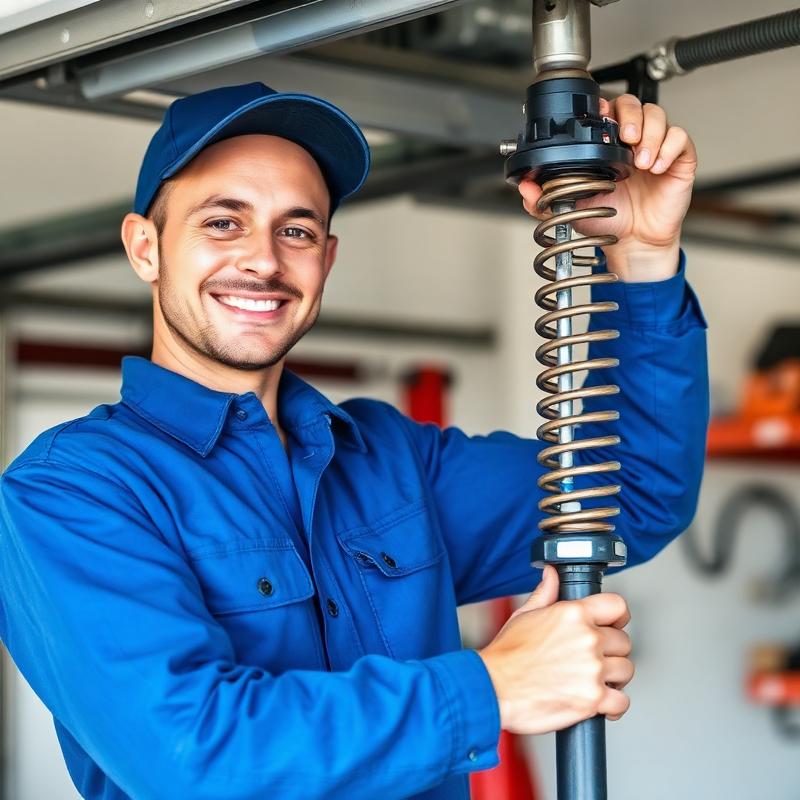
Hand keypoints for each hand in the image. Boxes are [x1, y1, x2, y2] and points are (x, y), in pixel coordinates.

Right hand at [477, 566, 633, 734]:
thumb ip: (545, 593)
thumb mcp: (524, 615)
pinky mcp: (592, 699)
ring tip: (595, 680)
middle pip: (624, 642)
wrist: (493, 687)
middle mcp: (587, 639)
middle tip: (594, 659)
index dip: (617, 617)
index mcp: (573, 614)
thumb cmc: (506, 655)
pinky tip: (601, 703)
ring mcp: (592, 669)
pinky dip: (614, 705)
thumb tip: (551, 574)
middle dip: (611, 651)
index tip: (613, 626)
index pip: (618, 606)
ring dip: (613, 677)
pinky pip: (622, 701)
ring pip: (626, 670)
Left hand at [518, 94, 697, 282]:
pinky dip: (669, 148)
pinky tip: (656, 166)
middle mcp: (632, 142)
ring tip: (640, 160)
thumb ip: (546, 199)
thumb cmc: (608, 220)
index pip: (607, 110)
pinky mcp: (678, 160)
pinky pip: (681, 139)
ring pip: (659, 116)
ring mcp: (656, 148)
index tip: (599, 117)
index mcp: (607, 146)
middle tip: (625, 137)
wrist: (633, 243)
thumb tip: (525, 188)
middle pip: (635, 104)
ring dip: (650, 133)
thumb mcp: (572, 208)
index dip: (604, 108)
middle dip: (630, 115)